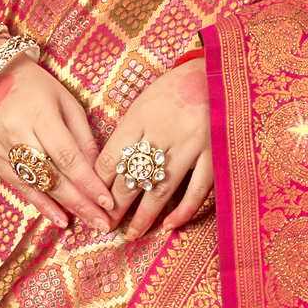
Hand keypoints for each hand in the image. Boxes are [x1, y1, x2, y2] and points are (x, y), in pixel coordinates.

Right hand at [0, 56, 116, 233]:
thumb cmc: (36, 87)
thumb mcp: (66, 102)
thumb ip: (82, 136)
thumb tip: (99, 170)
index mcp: (39, 114)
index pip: (67, 156)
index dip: (88, 182)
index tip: (107, 202)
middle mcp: (16, 133)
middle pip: (52, 175)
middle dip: (81, 202)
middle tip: (103, 223)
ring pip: (36, 184)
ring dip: (64, 206)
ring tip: (88, 222)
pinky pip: (18, 187)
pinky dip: (40, 204)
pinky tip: (59, 218)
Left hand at [96, 60, 212, 238]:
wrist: (215, 73)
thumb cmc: (175, 89)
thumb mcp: (143, 103)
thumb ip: (128, 133)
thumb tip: (108, 167)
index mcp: (140, 117)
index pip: (111, 158)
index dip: (98, 185)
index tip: (91, 203)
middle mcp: (163, 133)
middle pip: (132, 177)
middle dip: (115, 206)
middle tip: (104, 226)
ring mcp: (190, 146)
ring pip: (161, 189)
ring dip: (144, 215)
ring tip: (130, 234)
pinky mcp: (214, 154)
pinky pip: (197, 190)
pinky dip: (183, 210)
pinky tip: (169, 225)